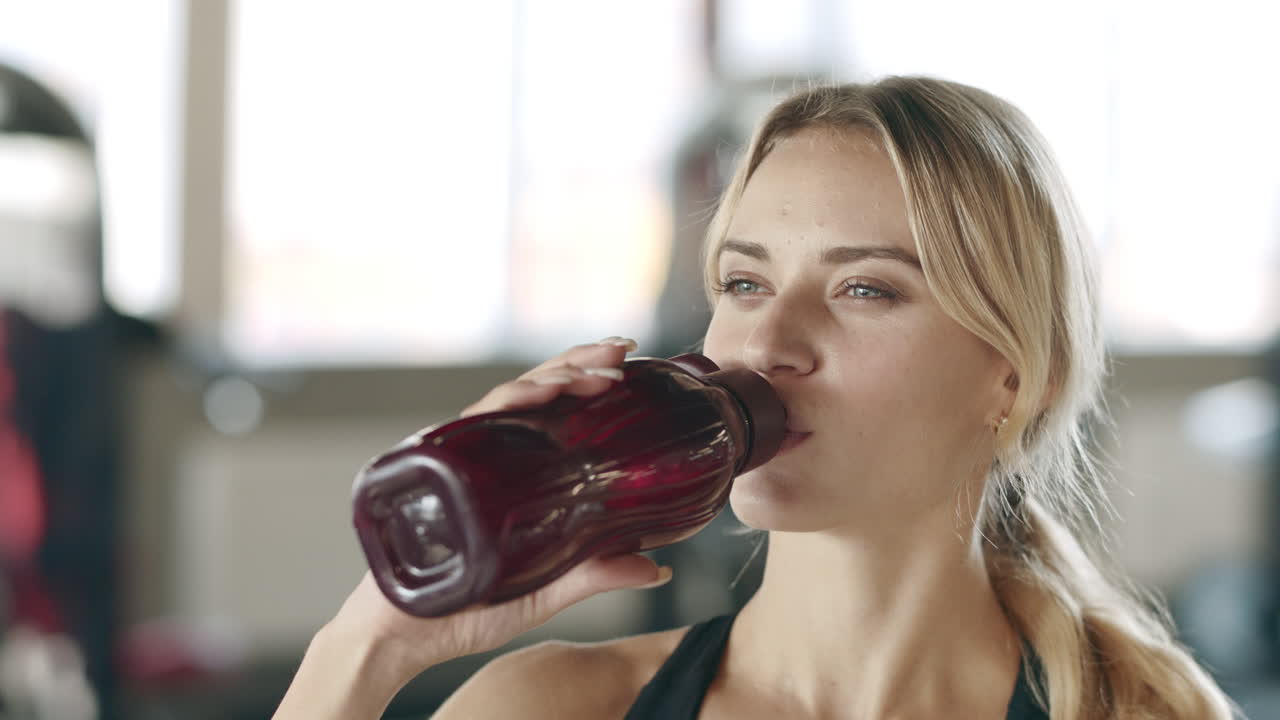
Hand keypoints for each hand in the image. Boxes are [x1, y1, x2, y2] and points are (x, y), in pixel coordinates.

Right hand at [325, 338, 672, 683]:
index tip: (629, 361)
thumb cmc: (465, 612)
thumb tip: (658, 567)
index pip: (555, 410)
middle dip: (579, 363)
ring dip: (552, 378)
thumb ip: (594, 575)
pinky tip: (532, 394)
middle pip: (536, 391)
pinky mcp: (436, 467)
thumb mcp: (544, 593)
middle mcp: (489, 455)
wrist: (401, 640)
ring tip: (593, 375)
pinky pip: (469, 424)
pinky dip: (503, 404)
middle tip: (622, 352)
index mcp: (517, 473)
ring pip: (508, 398)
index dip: (587, 378)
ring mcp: (462, 457)